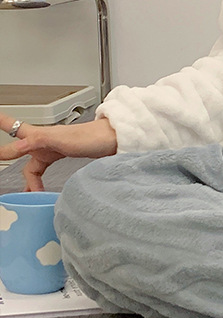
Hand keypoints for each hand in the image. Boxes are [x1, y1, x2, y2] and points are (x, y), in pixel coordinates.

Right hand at [0, 112, 117, 191]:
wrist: (116, 140)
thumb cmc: (93, 136)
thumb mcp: (61, 139)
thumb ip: (37, 141)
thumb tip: (15, 149)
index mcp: (40, 135)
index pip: (14, 128)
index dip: (2, 125)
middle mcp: (44, 141)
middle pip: (19, 151)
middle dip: (7, 156)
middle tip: (0, 159)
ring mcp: (54, 149)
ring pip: (32, 164)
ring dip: (26, 179)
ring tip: (23, 192)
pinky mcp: (65, 155)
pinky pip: (44, 169)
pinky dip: (38, 180)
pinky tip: (39, 190)